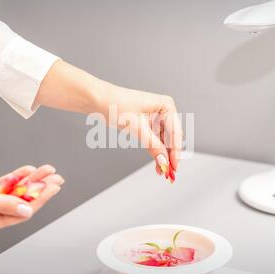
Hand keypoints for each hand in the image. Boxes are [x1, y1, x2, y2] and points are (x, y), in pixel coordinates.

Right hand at [0, 161, 63, 232]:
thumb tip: (27, 211)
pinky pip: (8, 183)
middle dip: (41, 187)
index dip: (41, 198)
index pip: (23, 211)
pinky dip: (19, 176)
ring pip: (18, 190)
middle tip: (56, 177)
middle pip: (23, 200)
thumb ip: (4, 204)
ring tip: (47, 170)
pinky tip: (30, 170)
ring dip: (32, 179)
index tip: (54, 187)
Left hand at [35, 60, 182, 179]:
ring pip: (164, 141)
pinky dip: (156, 151)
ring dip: (163, 156)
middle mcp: (164, 111)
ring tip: (161, 171)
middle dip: (170, 156)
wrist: (98, 100)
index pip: (175, 133)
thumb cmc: (117, 105)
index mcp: (166, 106)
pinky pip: (155, 140)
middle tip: (170, 173)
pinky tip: (157, 163)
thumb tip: (164, 162)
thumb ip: (153, 146)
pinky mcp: (147, 123)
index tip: (174, 167)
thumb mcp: (138, 128)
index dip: (176, 152)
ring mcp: (156, 117)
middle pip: (171, 138)